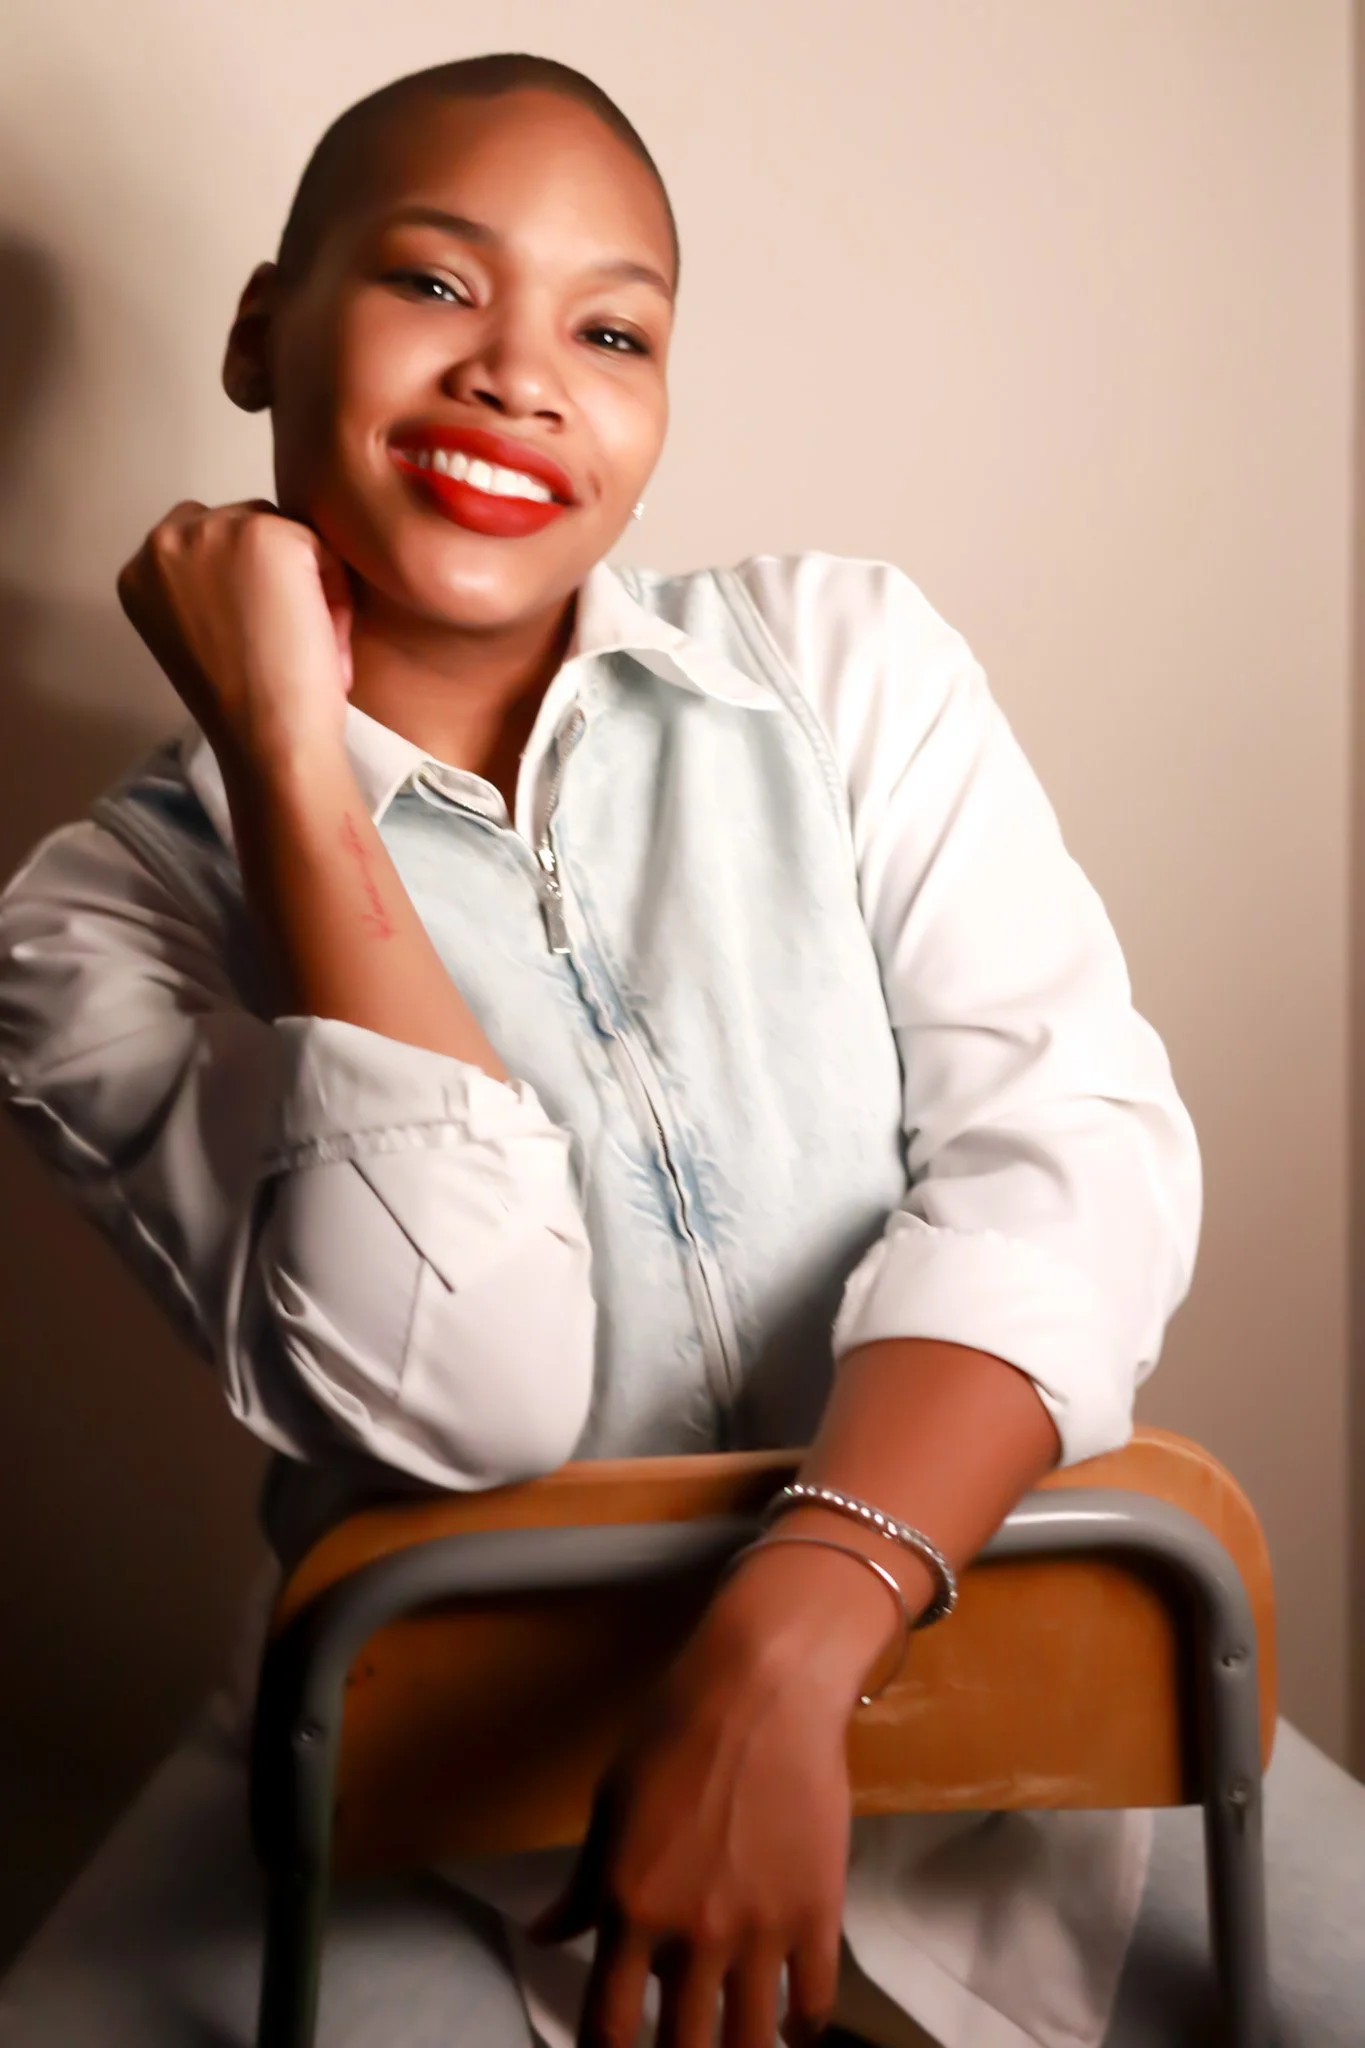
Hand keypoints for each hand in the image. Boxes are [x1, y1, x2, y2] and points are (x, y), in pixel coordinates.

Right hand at [117, 500, 353, 773]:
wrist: (267, 739)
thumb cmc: (241, 710)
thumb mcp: (194, 637)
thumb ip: (203, 590)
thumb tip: (250, 566)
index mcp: (138, 573)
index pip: (203, 542)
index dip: (243, 584)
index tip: (257, 634)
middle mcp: (163, 541)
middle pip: (244, 522)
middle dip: (274, 574)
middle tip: (286, 641)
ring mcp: (212, 530)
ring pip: (283, 531)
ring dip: (304, 580)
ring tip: (305, 643)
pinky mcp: (264, 534)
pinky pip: (321, 548)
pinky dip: (335, 595)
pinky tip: (322, 642)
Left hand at [528, 1560, 873, 2047]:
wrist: (765, 1688)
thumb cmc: (675, 1731)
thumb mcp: (610, 1803)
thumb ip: (584, 1884)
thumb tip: (545, 1938)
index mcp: (630, 1906)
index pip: (608, 2025)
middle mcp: (692, 1935)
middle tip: (677, 2047)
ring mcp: (761, 1931)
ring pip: (748, 2041)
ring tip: (732, 2047)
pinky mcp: (818, 1914)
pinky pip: (813, 2005)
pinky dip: (801, 2031)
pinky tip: (791, 2029)